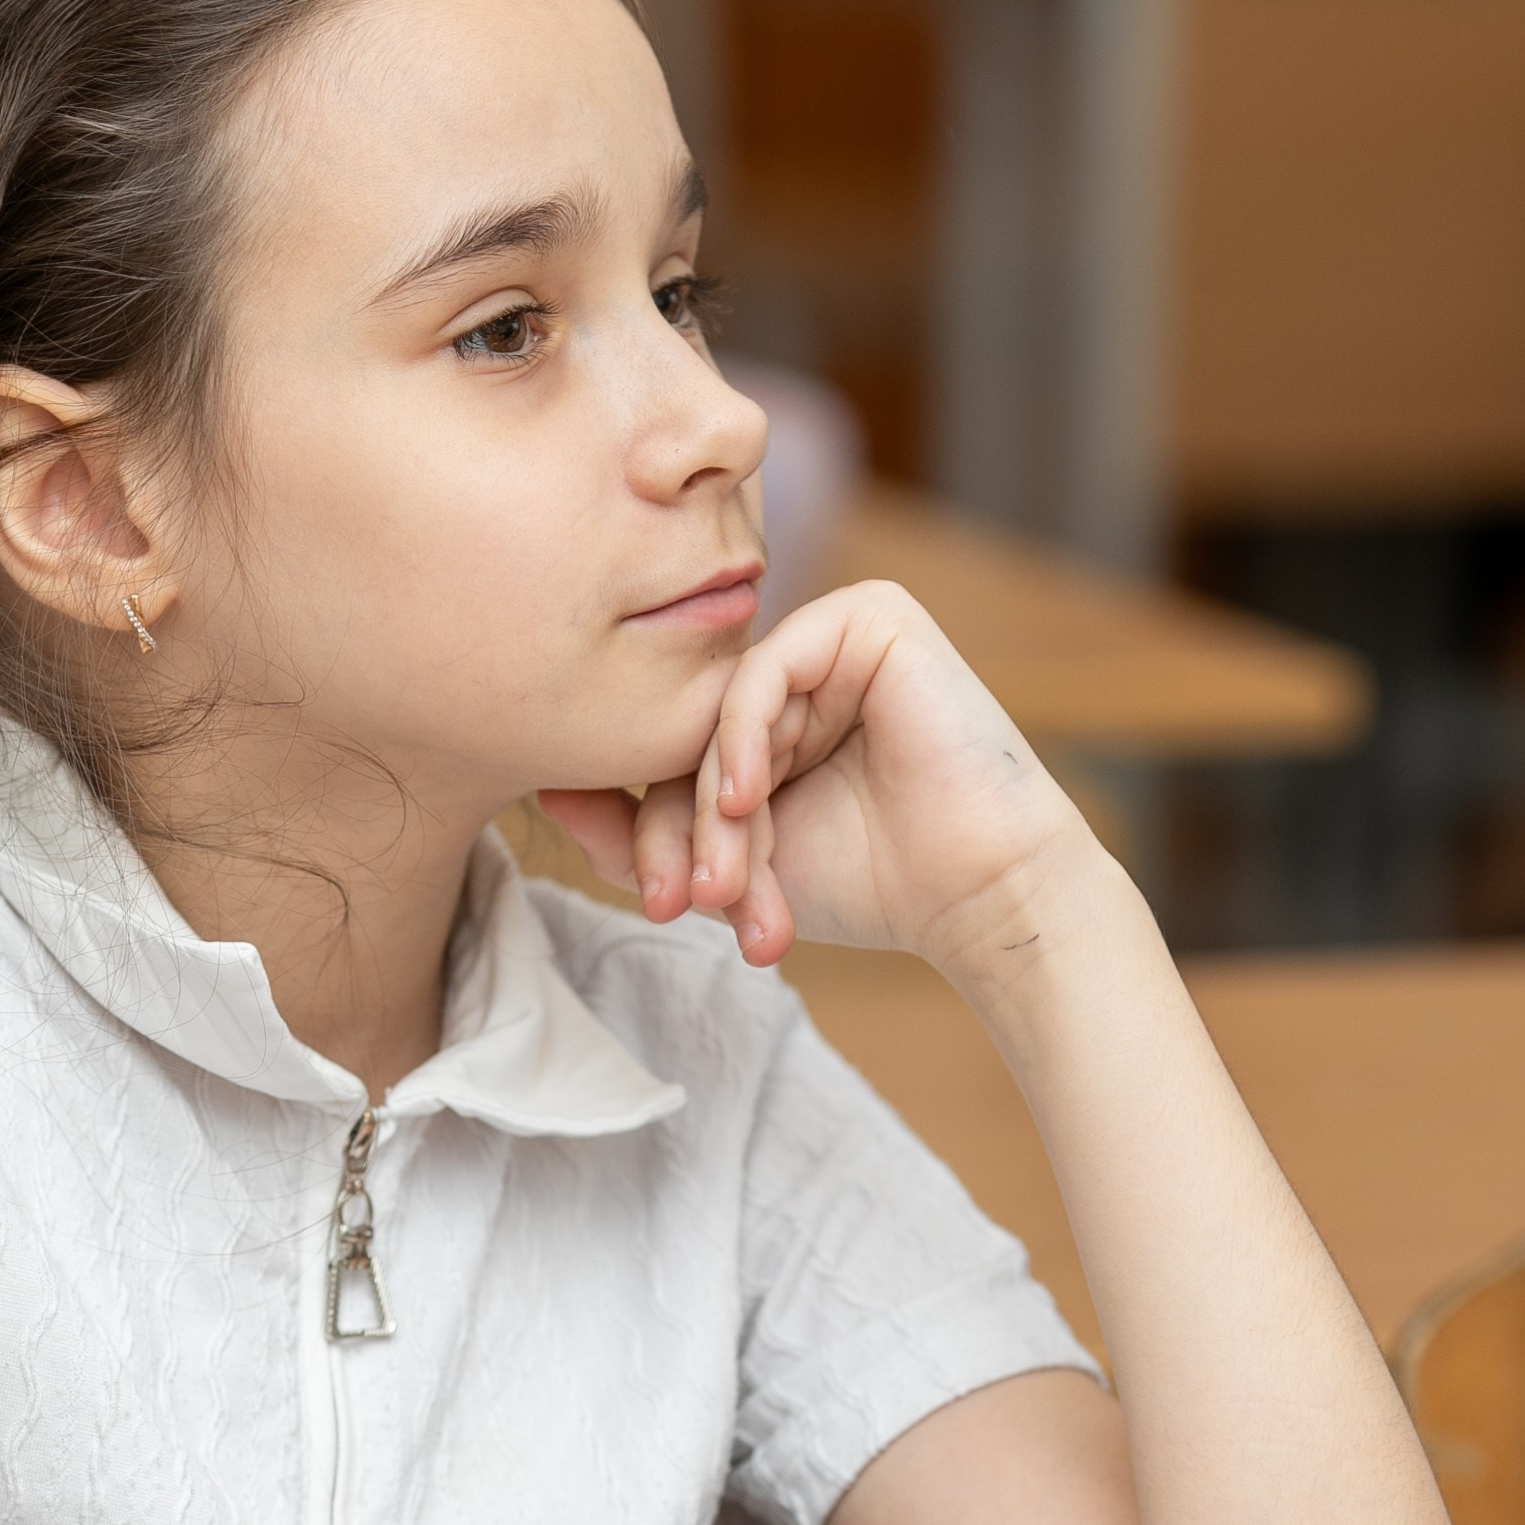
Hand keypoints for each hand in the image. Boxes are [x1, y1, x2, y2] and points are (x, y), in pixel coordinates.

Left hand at [541, 581, 1089, 979]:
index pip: (674, 755)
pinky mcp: (869, 617)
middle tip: (692, 906)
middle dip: (683, 832)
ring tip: (730, 885)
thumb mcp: (730, 864)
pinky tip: (746, 802)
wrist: (982, 896)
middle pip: (689, 732)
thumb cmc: (873, 884)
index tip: (660, 907)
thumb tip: (543, 789)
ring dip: (716, 810)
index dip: (651, 832)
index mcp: (768, 716)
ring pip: (720, 712)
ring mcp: (832, 637)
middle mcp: (797, 668)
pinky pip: (765, 671)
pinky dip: (742, 741)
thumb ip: (639, 831)